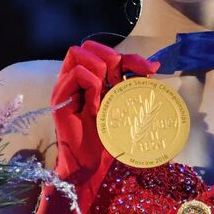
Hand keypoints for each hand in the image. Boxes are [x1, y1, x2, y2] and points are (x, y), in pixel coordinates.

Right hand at [51, 41, 158, 213]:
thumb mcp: (130, 108)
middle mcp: (78, 80)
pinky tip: (96, 106)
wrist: (94, 168)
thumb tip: (154, 67)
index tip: (149, 72)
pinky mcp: (60, 99)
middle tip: (120, 82)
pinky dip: (91, 85)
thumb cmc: (111, 140)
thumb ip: (138, 86)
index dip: (131, 56)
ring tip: (106, 93)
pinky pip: (76, 74)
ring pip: (78, 53)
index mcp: (95, 80)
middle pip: (89, 45)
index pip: (109, 52)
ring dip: (99, 69)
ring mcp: (66, 88)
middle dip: (110, 57)